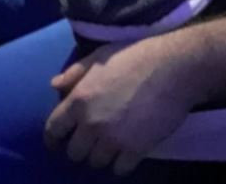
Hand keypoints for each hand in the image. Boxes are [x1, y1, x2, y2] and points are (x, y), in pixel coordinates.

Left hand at [45, 36, 202, 173]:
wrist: (172, 67)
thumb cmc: (135, 55)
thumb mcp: (100, 55)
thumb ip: (75, 72)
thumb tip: (54, 85)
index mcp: (79, 99)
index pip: (53, 129)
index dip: (53, 138)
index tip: (57, 141)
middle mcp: (91, 123)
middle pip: (74, 152)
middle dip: (80, 147)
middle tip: (91, 139)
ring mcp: (113, 139)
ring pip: (96, 162)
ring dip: (101, 154)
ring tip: (110, 143)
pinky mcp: (135, 150)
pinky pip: (119, 169)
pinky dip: (121, 163)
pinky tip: (127, 150)